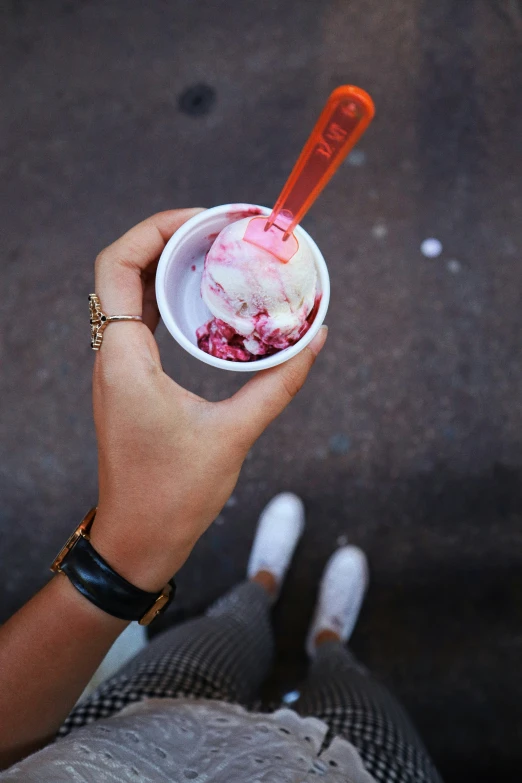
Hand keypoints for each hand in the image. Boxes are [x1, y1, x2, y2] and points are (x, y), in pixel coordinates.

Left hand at [89, 209, 326, 590]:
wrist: (138, 540)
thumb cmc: (175, 494)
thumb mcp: (234, 435)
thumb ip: (278, 383)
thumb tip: (317, 339)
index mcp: (125, 359)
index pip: (117, 266)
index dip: (154, 228)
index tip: (204, 220)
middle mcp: (112, 357)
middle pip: (124, 271)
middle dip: (169, 241)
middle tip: (221, 231)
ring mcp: (118, 371)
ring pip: (130, 296)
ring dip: (168, 269)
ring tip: (218, 255)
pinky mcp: (129, 385)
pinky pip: (141, 324)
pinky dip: (170, 302)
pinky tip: (207, 303)